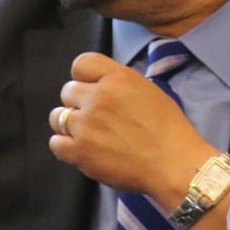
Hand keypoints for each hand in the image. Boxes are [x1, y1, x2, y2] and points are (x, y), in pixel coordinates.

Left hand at [47, 52, 217, 208]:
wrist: (174, 165)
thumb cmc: (169, 130)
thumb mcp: (148, 91)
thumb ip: (120, 84)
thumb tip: (100, 86)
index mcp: (118, 78)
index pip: (81, 63)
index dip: (84, 77)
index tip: (92, 89)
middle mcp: (98, 97)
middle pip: (68, 91)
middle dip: (79, 103)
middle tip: (96, 118)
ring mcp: (86, 124)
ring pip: (58, 117)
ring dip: (69, 124)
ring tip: (88, 135)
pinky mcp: (80, 151)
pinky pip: (56, 143)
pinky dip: (65, 147)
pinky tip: (82, 150)